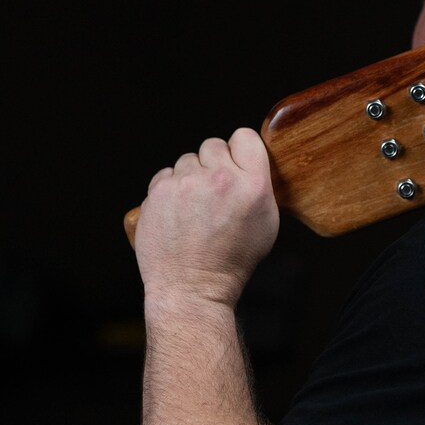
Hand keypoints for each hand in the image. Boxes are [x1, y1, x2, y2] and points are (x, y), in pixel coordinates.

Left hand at [135, 128, 278, 307]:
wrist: (192, 287)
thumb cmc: (231, 261)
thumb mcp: (266, 224)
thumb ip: (258, 187)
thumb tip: (247, 163)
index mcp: (252, 185)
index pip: (244, 137)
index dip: (240, 151)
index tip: (236, 165)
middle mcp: (219, 178)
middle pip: (213, 145)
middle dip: (213, 165)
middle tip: (214, 194)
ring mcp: (185, 184)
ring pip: (187, 161)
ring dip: (191, 178)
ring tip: (194, 209)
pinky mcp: (158, 192)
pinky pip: (166, 175)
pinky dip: (171, 190)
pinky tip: (178, 214)